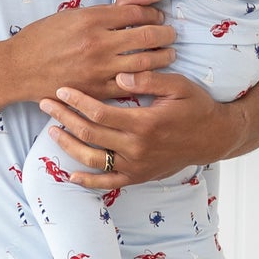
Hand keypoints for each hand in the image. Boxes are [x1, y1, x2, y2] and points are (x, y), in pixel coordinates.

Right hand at [1, 4, 175, 104]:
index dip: (152, 13)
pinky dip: (145, 80)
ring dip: (163, 57)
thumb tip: (126, 13)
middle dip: (165, 34)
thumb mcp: (68, 17)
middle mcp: (98, 43)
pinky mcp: (96, 90)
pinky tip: (152, 77)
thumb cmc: (40, 40)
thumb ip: (98, 15)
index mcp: (92, 20)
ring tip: (169, 54)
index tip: (158, 16)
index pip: (136, 12)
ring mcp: (99, 69)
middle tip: (172, 34)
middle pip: (147, 36)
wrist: (17, 69)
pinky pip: (130, 86)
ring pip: (145, 63)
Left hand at [39, 70, 248, 188]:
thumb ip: (149, 79)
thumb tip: (118, 74)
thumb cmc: (196, 107)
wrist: (213, 138)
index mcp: (145, 123)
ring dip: (69, 146)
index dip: (77, 101)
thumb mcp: (179, 86)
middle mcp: (137, 148)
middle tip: (45, 104)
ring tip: (52, 131)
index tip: (61, 89)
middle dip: (64, 118)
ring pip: (93, 159)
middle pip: (90, 134)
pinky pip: (108, 183)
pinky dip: (87, 181)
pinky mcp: (138, 177)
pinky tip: (70, 173)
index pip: (100, 113)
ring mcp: (136, 166)